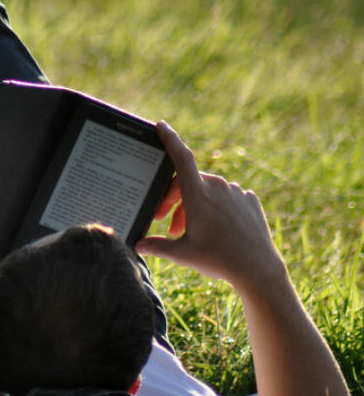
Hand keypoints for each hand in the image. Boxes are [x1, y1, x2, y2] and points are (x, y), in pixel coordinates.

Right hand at [136, 122, 285, 292]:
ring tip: (190, 232)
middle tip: (165, 222)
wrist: (258, 269)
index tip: (161, 125)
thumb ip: (157, 246)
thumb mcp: (182, 254)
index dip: (170, 139)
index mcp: (198, 195)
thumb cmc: (218, 260)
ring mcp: (236, 192)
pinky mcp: (249, 200)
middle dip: (173, 199)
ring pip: (207, 190)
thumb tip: (137, 245)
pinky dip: (216, 208)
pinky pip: (227, 196)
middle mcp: (218, 187)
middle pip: (187, 182)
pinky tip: (216, 228)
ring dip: (194, 206)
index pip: (181, 158)